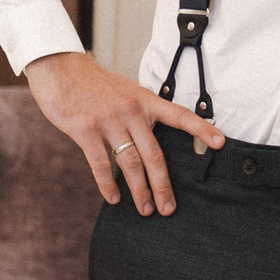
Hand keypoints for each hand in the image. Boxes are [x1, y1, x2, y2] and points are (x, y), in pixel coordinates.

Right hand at [24, 51, 222, 215]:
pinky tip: (114, 198)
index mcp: (145, 100)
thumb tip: (152, 140)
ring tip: (146, 209)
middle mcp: (131, 111)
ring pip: (130, 163)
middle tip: (169, 208)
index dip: (200, 130)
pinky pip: (101, 164)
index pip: (180, 116)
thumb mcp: (126, 91)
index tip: (219, 143)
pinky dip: (108, 184)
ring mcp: (108, 121)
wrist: (60, 69)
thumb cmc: (95, 85)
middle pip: (154, 154)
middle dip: (163, 185)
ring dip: (139, 190)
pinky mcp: (85, 130)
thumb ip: (141, 113)